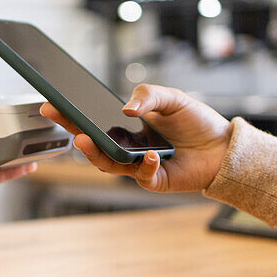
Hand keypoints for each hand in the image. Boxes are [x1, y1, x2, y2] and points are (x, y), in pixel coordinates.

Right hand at [41, 84, 231, 192]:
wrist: (224, 147)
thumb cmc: (196, 122)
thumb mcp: (172, 97)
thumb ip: (148, 95)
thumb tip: (125, 107)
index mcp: (125, 126)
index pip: (92, 121)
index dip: (71, 114)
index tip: (52, 104)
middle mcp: (127, 147)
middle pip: (93, 144)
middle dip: (73, 132)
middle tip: (60, 119)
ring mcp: (138, 166)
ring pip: (108, 164)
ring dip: (96, 153)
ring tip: (86, 140)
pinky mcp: (155, 180)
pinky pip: (142, 176)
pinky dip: (145, 166)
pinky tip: (152, 155)